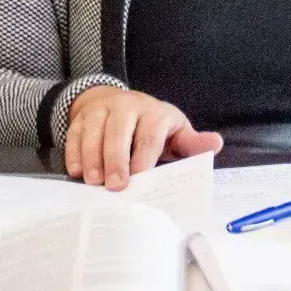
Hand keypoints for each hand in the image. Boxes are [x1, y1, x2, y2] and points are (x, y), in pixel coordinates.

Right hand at [65, 85, 221, 189]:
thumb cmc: (154, 127)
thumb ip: (192, 144)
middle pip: (118, 131)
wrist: (122, 104)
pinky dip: (74, 152)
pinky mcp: (82, 116)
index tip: (140, 178)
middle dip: (116, 159)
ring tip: (93, 182)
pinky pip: (75, 132)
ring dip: (92, 157)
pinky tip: (77, 172)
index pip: (149, 133)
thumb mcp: (175, 133)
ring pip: (94, 130)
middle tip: (115, 186)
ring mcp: (102, 110)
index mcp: (154, 112)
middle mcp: (127, 106)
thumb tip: (216, 143)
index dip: (144, 156)